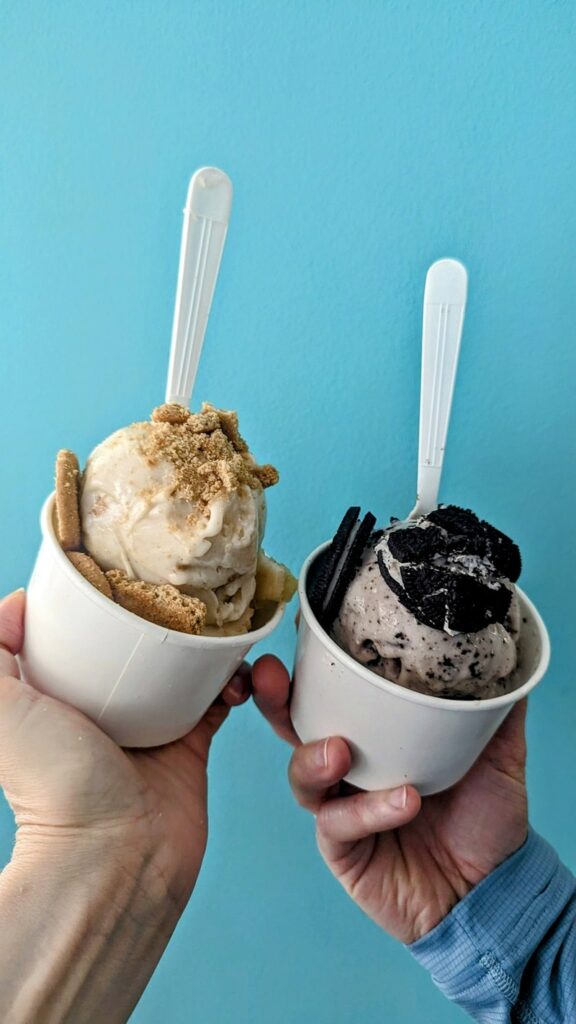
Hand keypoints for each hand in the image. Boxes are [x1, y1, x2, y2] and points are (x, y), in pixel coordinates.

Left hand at [0, 588, 249, 1022]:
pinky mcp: (188, 743)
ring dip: (205, 641)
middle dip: (161, 612)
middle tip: (180, 589)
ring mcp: (147, 722)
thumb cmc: (54, 788)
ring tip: (217, 624)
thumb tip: (14, 603)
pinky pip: (218, 698)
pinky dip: (233, 679)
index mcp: (56, 692)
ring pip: (182, 662)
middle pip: (134, 640)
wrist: (117, 857)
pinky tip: (239, 668)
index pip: (77, 629)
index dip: (101, 599)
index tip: (125, 569)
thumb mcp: (1, 709)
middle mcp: (101, 704)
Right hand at [252, 655, 527, 944]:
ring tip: (340, 751)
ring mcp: (340, 806)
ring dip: (312, 758)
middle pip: (292, 724)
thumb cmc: (486, 818)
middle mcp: (348, 763)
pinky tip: (403, 802)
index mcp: (374, 733)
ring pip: (301, 773)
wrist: (493, 889)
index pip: (331, 691)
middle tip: (271, 676)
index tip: (302, 629)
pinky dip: (367, 811)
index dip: (309, 664)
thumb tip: (503, 661)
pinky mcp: (342, 849)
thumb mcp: (497, 754)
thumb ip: (492, 711)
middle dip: (274, 699)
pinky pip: (337, 823)